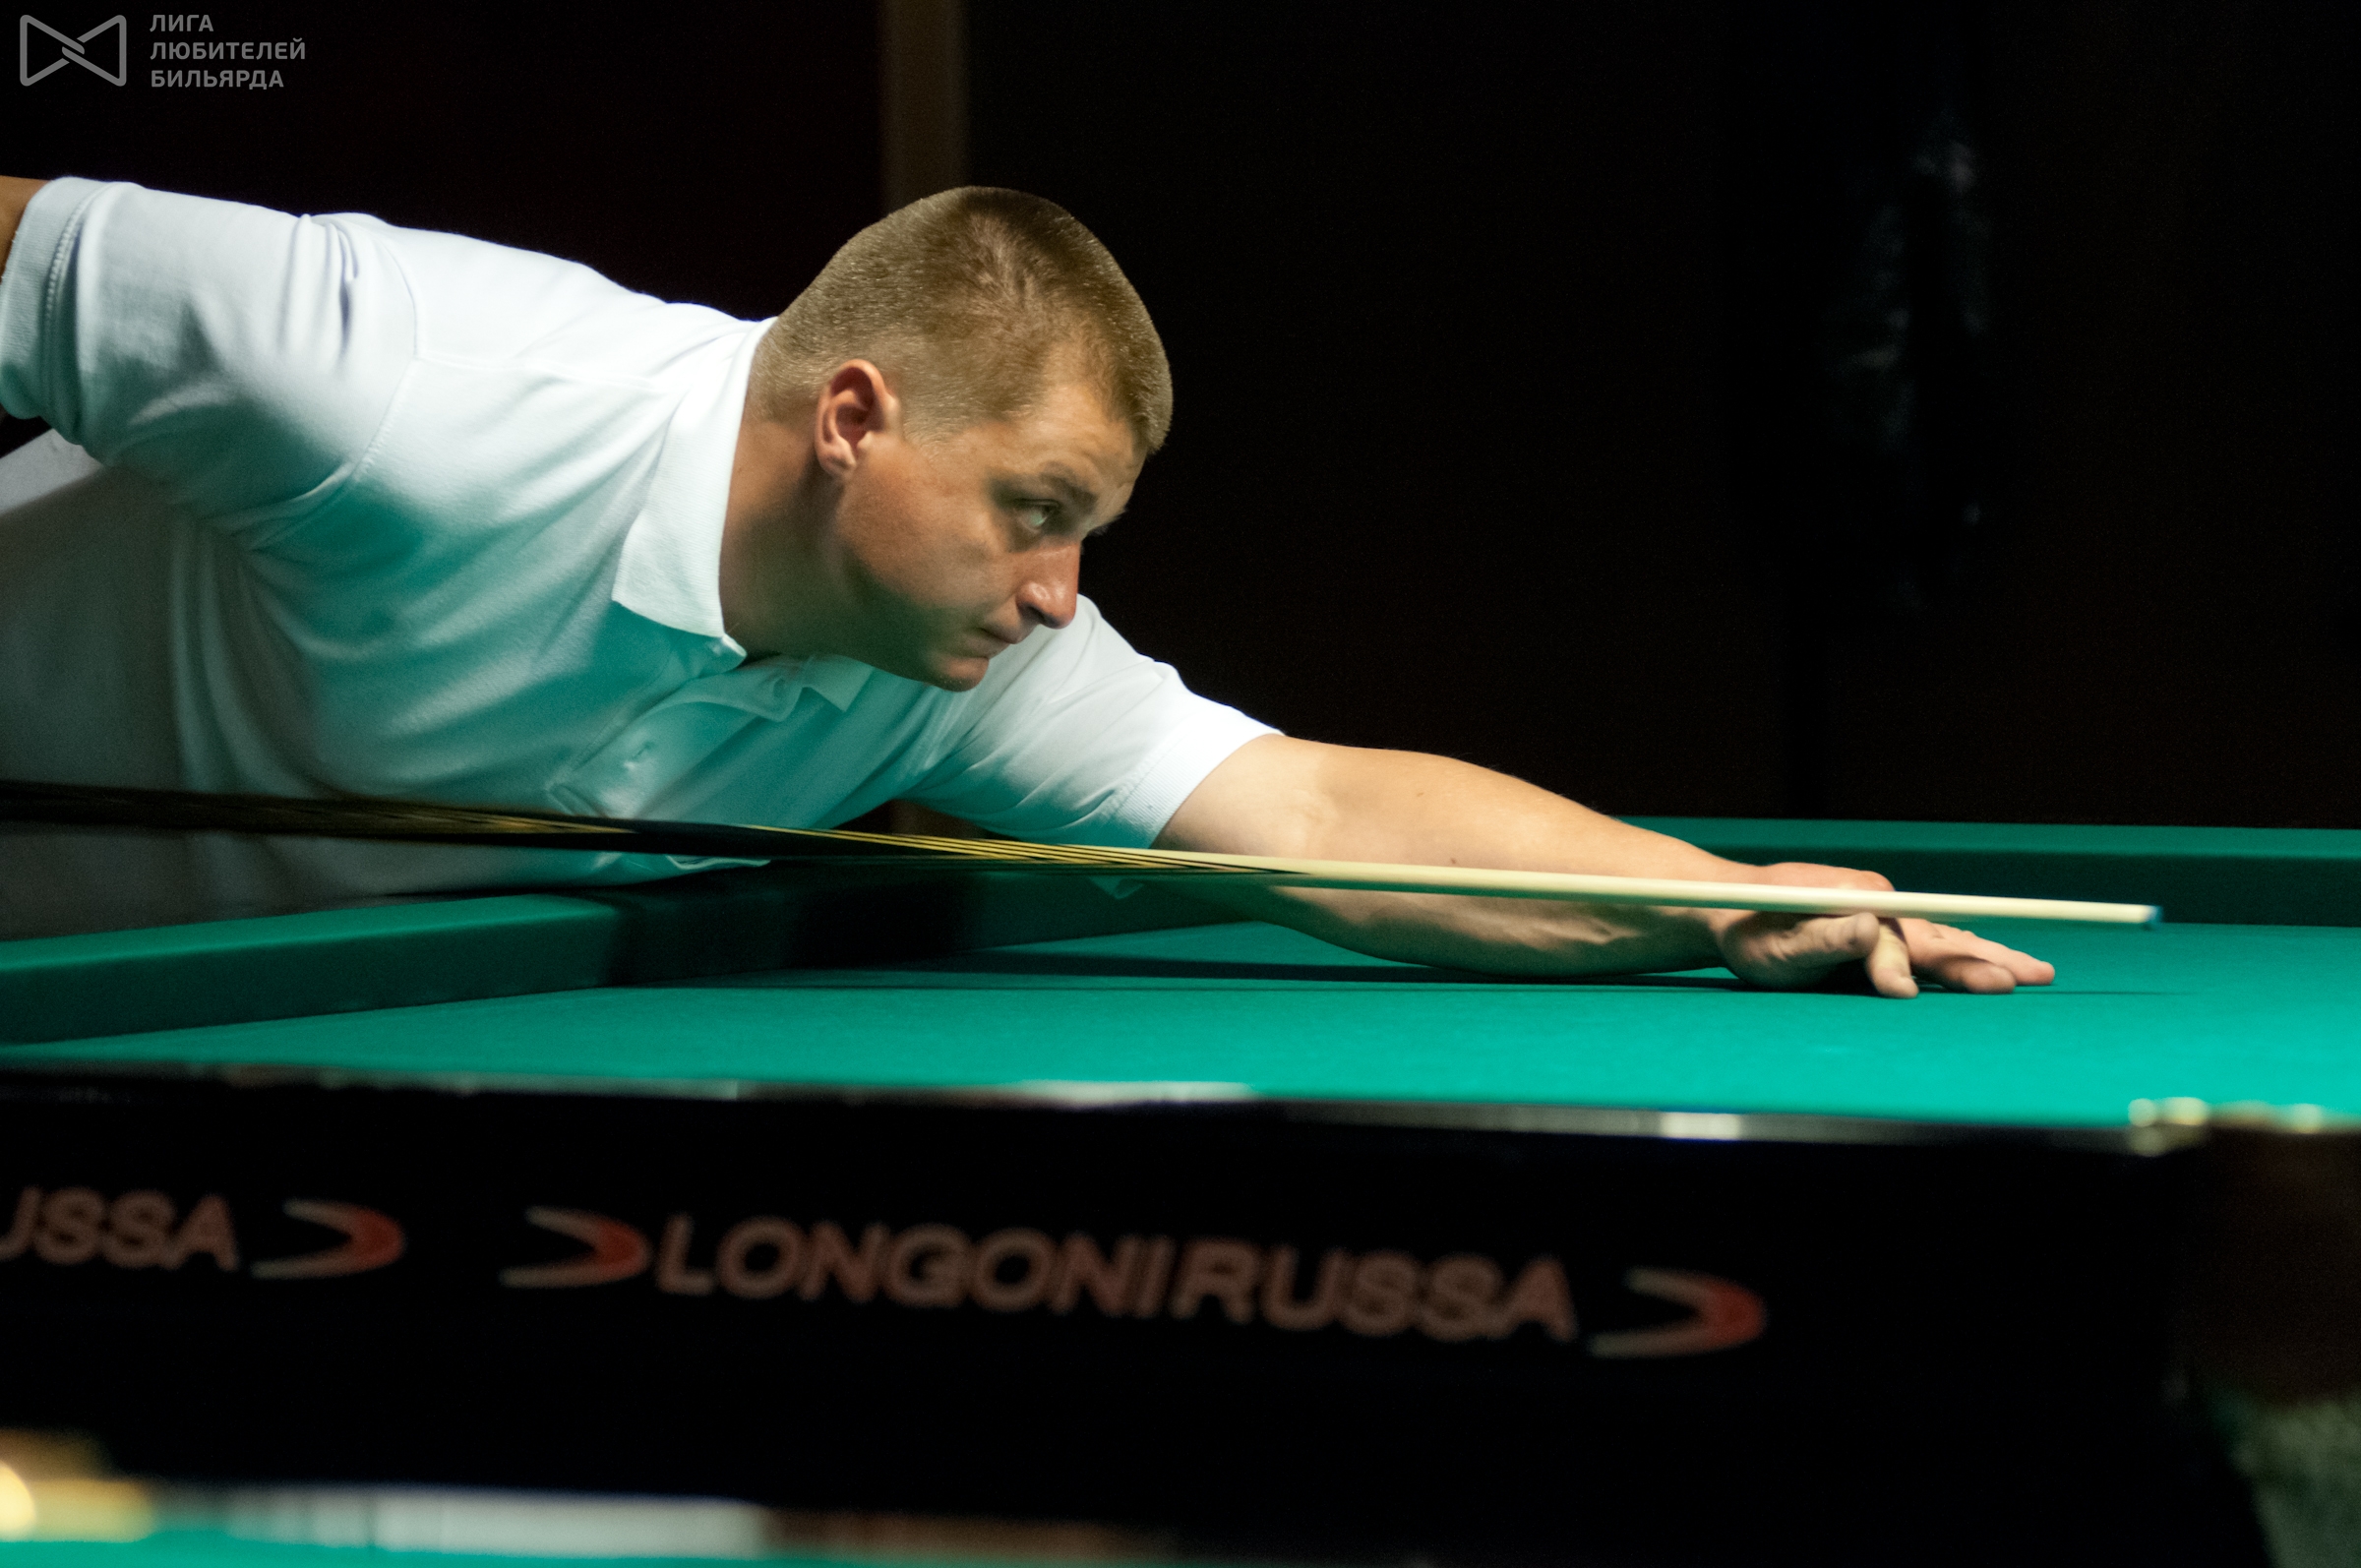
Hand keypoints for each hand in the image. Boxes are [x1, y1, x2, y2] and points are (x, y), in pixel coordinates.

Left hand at [1708, 862, 2056, 998]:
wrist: (1735, 911)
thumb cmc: (1753, 932)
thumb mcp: (1776, 945)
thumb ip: (1823, 938)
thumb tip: (1868, 928)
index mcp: (1856, 899)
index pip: (1890, 940)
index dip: (1900, 967)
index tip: (1903, 993)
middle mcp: (1881, 902)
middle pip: (1938, 936)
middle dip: (1982, 960)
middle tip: (2030, 978)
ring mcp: (1888, 914)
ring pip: (1946, 938)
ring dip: (1990, 956)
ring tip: (2037, 973)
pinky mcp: (1886, 930)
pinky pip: (1935, 944)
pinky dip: (1969, 954)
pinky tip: (1997, 967)